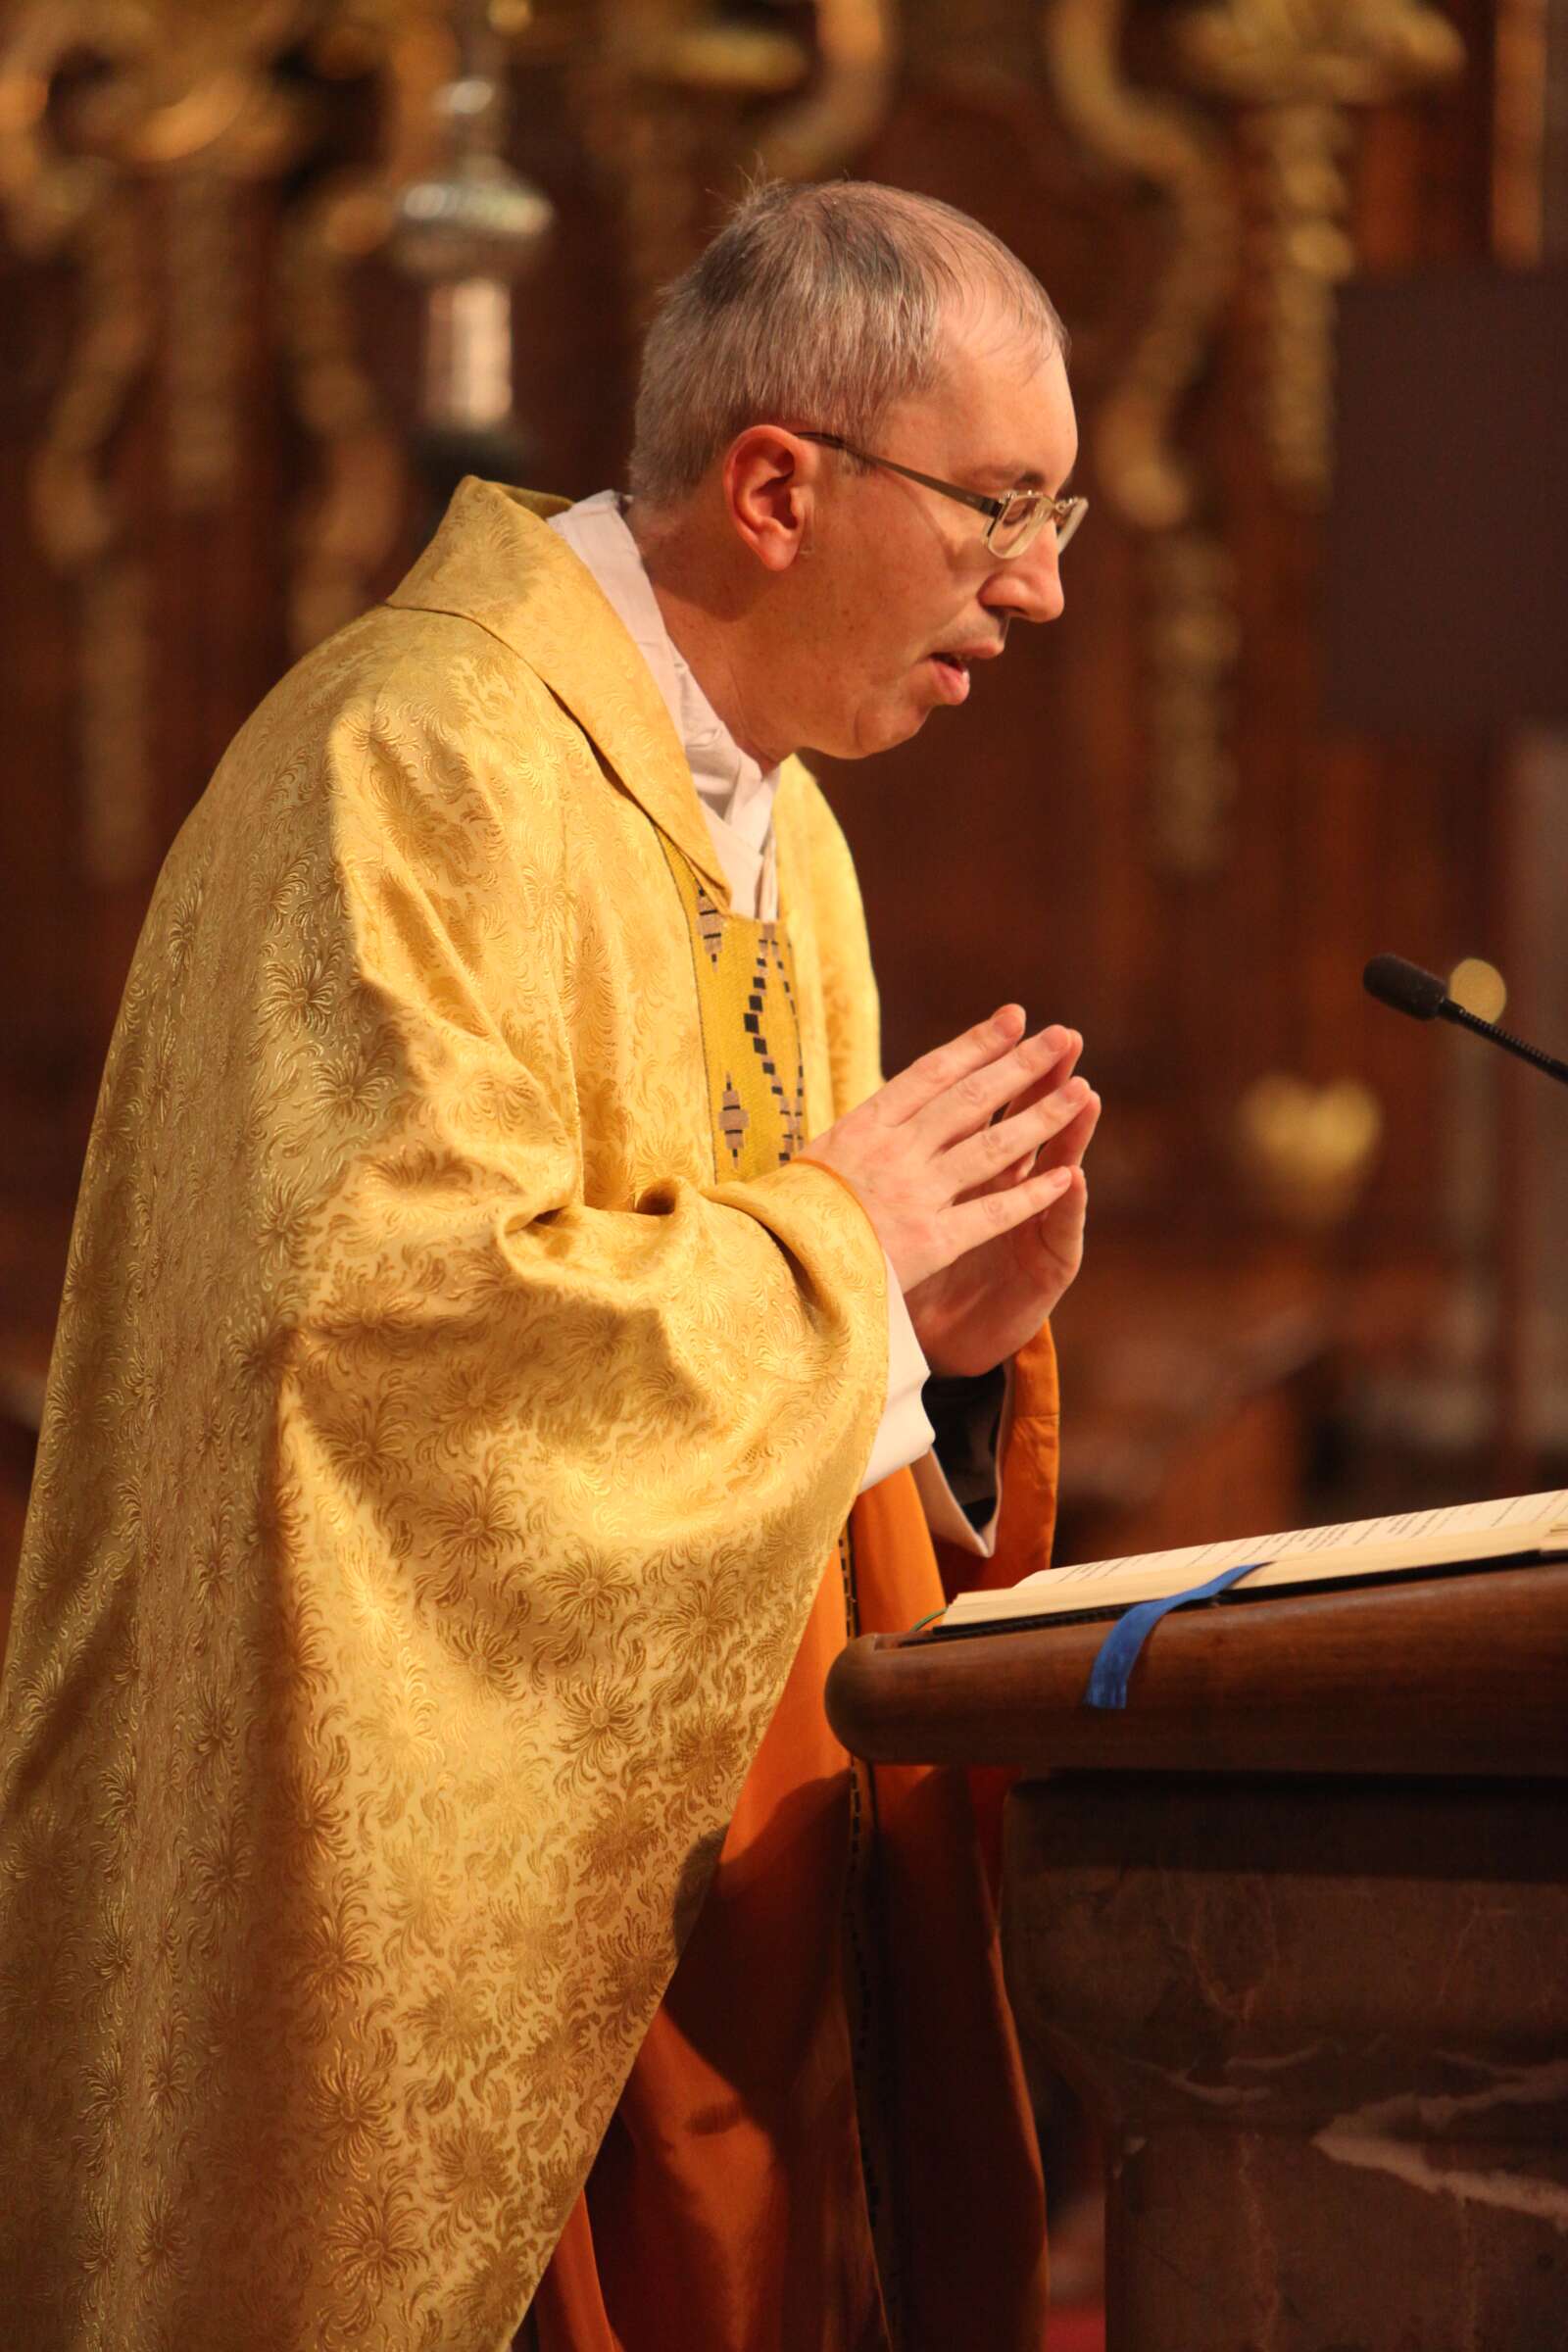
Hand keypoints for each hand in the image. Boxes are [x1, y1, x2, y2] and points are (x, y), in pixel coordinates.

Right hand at [800, 1005, 1092, 1301]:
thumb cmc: (780, 1222)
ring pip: (992, 1147)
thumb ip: (857, 1140)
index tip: (1014, 1019)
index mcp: (861, 1126)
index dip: (978, 1043)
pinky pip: (991, 1213)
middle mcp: (892, 1151)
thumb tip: (890, 1110)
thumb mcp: (812, 1164)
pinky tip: (1064, 1176)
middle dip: (1023, 1065)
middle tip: (1065, 1037)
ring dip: (1041, 1117)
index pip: (931, 1073)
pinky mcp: (927, 1241)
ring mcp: (912, 1194)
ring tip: (1080, 1092)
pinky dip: (1030, 1195)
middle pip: (971, 1098)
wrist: (764, 1272)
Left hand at [903, 1025, 1098, 1375]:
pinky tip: (1074, 1180)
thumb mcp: (907, 1215)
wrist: (952, 1338)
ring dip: (1069, 1132)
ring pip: (1056, 1169)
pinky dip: (1064, 1208)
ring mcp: (1036, 1225)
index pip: (991, 1107)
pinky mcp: (1049, 1268)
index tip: (1010, 1020)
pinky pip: (1058, 1234)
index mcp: (976, 1167)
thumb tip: (882, 1106)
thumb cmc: (928, 1270)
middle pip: (1030, 1124)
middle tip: (1065, 1038)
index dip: (1000, 1065)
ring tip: (1085, 1095)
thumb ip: (913, 1164)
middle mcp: (1014, 1188)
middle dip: (1045, 1081)